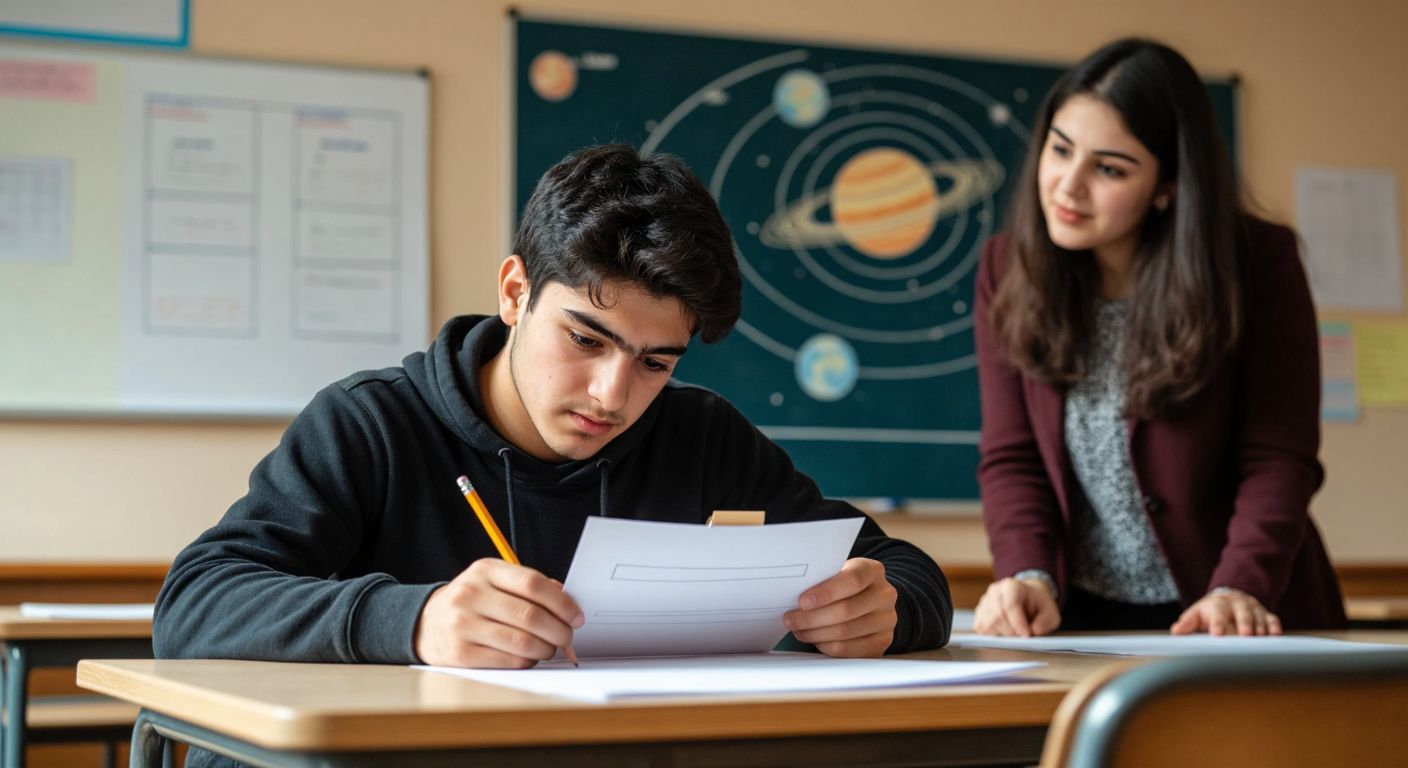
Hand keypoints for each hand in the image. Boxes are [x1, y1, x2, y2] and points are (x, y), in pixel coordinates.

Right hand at [413, 558, 582, 667]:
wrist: (425, 624)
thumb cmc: (471, 602)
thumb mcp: (494, 581)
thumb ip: (528, 587)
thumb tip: (567, 602)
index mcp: (485, 570)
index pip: (532, 583)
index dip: (561, 602)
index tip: (576, 615)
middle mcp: (471, 594)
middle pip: (530, 615)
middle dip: (559, 630)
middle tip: (567, 636)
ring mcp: (463, 625)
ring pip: (522, 642)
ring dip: (546, 649)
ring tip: (550, 648)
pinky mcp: (461, 653)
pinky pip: (508, 661)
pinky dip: (527, 661)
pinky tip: (529, 657)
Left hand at [784, 557, 896, 656]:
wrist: (870, 601)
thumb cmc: (845, 586)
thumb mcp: (838, 573)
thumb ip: (823, 579)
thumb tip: (791, 594)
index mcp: (873, 571)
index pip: (852, 580)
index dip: (826, 592)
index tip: (802, 602)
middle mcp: (884, 595)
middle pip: (846, 610)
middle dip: (811, 618)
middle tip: (790, 619)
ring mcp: (886, 620)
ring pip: (844, 632)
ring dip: (815, 633)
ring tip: (798, 629)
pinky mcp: (881, 642)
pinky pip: (848, 650)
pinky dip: (825, 646)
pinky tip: (814, 639)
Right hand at [973, 577, 1060, 636]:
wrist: (1027, 597)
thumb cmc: (1037, 605)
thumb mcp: (1050, 612)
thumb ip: (1045, 621)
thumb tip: (1032, 631)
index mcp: (1011, 586)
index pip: (1010, 606)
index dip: (1018, 623)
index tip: (1027, 635)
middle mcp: (994, 591)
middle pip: (997, 616)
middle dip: (1011, 631)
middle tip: (1022, 637)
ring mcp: (984, 602)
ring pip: (988, 624)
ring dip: (1002, 634)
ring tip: (1014, 633)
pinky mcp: (979, 613)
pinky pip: (981, 628)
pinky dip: (993, 634)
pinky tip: (1004, 632)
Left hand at [1171, 588, 1281, 635]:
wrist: (1227, 598)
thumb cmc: (1209, 612)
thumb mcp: (1196, 615)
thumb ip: (1187, 623)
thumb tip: (1176, 632)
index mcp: (1217, 605)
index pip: (1217, 613)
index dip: (1217, 623)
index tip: (1217, 633)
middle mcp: (1235, 604)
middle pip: (1241, 612)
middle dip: (1244, 623)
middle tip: (1245, 635)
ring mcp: (1251, 607)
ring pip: (1258, 616)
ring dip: (1259, 627)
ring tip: (1259, 638)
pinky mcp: (1264, 613)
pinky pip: (1271, 618)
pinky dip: (1273, 625)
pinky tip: (1275, 634)